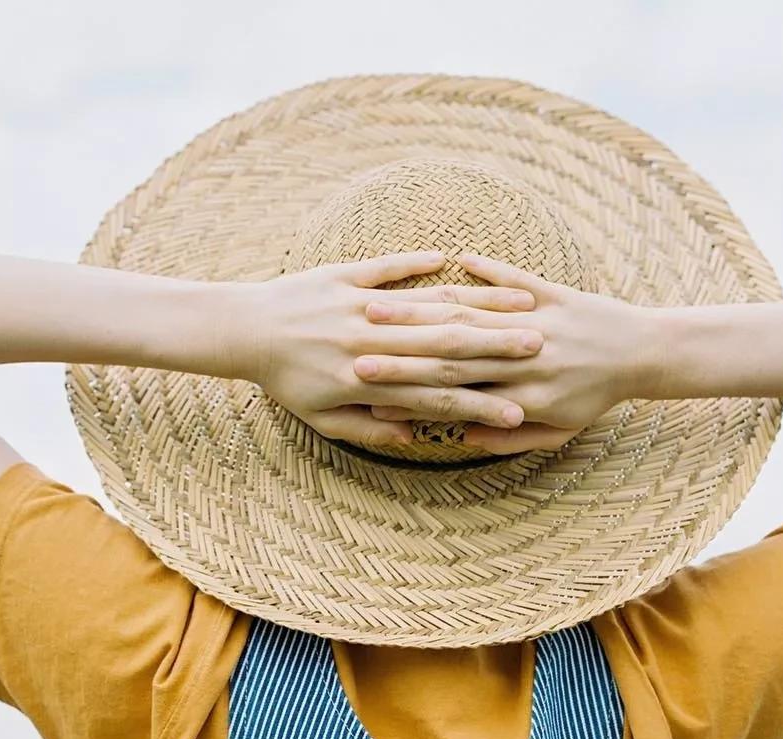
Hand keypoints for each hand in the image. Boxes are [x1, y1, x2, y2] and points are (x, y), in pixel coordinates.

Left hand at [208, 251, 542, 448]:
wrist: (242, 331)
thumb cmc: (285, 381)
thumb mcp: (323, 420)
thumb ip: (371, 431)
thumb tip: (415, 436)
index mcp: (368, 383)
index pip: (436, 395)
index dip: (479, 405)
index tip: (519, 411)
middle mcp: (369, 342)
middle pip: (443, 347)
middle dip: (495, 348)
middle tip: (540, 348)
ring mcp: (357, 305)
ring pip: (425, 305)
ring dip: (471, 303)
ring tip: (511, 303)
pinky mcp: (343, 275)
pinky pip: (387, 264)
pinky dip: (417, 261)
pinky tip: (455, 257)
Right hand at [364, 253, 662, 452]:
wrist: (648, 355)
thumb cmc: (599, 396)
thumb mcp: (559, 431)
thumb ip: (511, 441)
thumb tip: (464, 441)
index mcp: (525, 399)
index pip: (452, 393)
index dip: (406, 388)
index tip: (364, 383)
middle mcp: (529, 362)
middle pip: (454, 353)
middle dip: (402, 348)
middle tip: (357, 343)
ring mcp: (543, 323)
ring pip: (479, 315)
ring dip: (429, 308)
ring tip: (389, 301)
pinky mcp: (555, 293)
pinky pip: (519, 278)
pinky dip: (492, 269)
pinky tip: (458, 257)